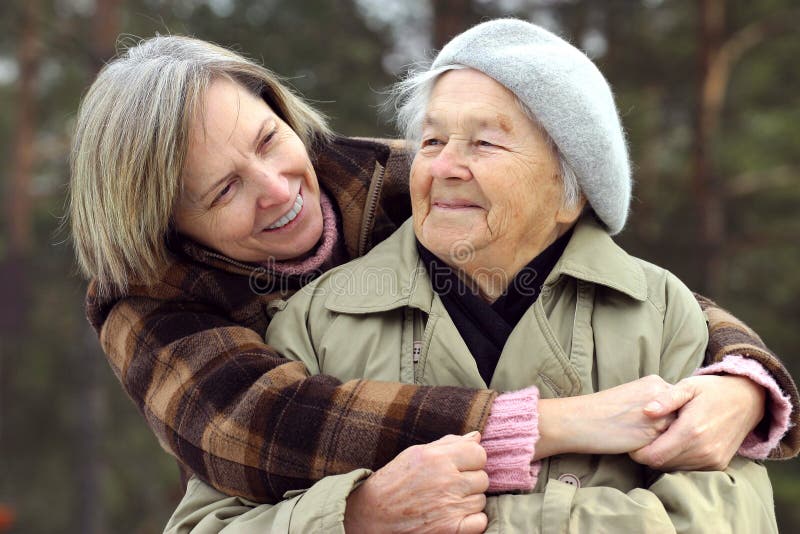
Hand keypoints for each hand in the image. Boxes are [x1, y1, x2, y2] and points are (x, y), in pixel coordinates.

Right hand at [344, 432, 488, 533]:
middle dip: (469, 482)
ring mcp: (450, 506)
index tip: (461, 467)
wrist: (371, 514)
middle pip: (482, 478)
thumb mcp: (417, 453)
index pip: (479, 454)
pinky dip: (472, 521)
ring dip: (468, 502)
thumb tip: (476, 436)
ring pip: (481, 500)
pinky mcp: (450, 529)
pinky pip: (480, 521)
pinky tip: (454, 517)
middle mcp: (446, 480)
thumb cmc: (394, 481)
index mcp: (437, 458)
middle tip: (449, 487)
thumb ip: (448, 444)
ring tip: (446, 501)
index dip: (472, 461)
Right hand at [537, 375, 677, 458]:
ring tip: (645, 442)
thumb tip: (671, 417)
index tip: (654, 423)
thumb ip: (653, 401)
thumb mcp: (631, 395)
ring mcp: (660, 415)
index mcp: (654, 382)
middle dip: (673, 427)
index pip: (678, 402)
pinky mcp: (653, 435)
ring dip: (668, 440)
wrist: (580, 420)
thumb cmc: (600, 409)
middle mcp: (662, 396)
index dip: (669, 415)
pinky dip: (659, 450)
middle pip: (682, 416)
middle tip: (652, 435)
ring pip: (677, 433)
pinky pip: (667, 447)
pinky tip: (641, 448)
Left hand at [629, 374, 764, 470]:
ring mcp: (712, 460)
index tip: (632, 442)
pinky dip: (678, 460)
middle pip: (662, 464)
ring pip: (674, 468)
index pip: (655, 456)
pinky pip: (689, 469)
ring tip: (660, 438)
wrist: (748, 400)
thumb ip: (665, 399)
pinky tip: (676, 443)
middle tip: (644, 438)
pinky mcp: (718, 464)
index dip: (638, 453)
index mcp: (691, 431)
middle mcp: (703, 450)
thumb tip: (645, 411)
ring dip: (663, 457)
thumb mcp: (687, 386)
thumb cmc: (712, 390)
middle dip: (648, 454)